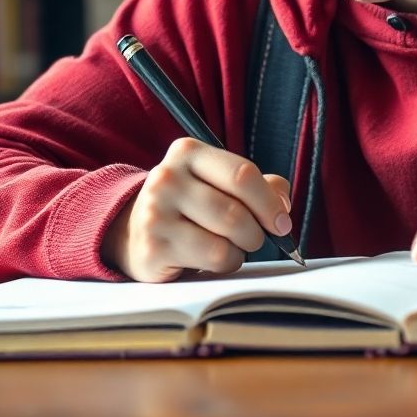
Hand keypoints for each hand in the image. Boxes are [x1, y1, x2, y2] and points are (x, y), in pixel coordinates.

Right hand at [101, 137, 292, 281]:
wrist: (134, 230)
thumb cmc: (191, 204)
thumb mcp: (219, 182)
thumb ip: (258, 185)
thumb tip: (282, 204)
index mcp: (188, 152)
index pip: (241, 174)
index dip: (269, 202)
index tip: (282, 222)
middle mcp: (167, 178)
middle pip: (235, 211)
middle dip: (257, 231)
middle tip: (256, 237)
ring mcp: (155, 213)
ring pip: (225, 240)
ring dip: (241, 250)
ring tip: (231, 246)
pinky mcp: (153, 248)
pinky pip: (212, 260)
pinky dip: (225, 264)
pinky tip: (212, 258)